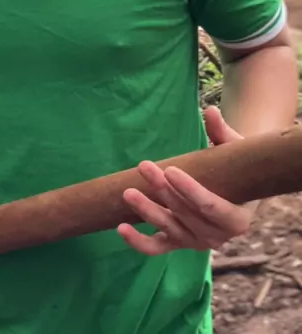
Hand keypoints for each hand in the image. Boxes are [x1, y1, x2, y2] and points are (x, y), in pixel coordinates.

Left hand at [117, 107, 257, 255]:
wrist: (238, 193)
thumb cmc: (238, 169)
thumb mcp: (235, 150)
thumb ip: (223, 133)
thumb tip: (210, 111)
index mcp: (237, 219)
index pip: (210, 206)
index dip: (190, 190)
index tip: (170, 170)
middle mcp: (217, 237)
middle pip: (185, 213)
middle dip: (163, 190)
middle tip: (144, 166)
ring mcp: (196, 242)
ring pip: (168, 228)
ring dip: (147, 211)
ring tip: (128, 192)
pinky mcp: (179, 242)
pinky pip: (157, 247)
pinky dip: (138, 242)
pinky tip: (121, 227)